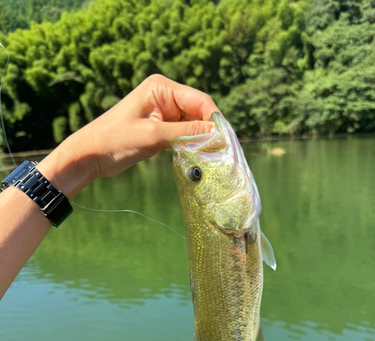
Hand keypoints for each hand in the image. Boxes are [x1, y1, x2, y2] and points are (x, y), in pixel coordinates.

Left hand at [38, 75, 219, 197]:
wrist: (90, 155)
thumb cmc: (115, 140)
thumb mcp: (153, 136)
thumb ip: (185, 134)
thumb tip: (216, 134)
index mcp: (161, 87)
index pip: (199, 100)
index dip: (214, 118)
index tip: (225, 139)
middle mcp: (165, 96)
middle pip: (199, 111)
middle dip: (209, 129)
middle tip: (221, 151)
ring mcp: (164, 112)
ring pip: (193, 124)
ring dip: (202, 138)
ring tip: (212, 156)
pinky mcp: (161, 128)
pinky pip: (184, 134)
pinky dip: (192, 144)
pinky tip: (198, 155)